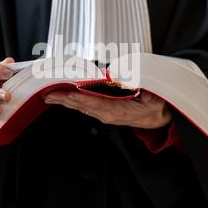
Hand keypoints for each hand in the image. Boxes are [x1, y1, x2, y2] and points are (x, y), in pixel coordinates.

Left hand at [44, 90, 171, 128]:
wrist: (159, 120)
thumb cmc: (155, 108)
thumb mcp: (155, 100)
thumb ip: (147, 93)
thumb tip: (136, 87)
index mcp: (118, 111)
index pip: (96, 103)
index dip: (81, 98)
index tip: (67, 94)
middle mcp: (108, 114)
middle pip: (83, 106)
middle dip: (64, 100)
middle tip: (48, 94)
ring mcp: (105, 114)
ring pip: (81, 107)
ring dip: (65, 101)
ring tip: (50, 96)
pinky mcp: (104, 112)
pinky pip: (86, 106)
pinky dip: (74, 101)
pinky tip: (65, 98)